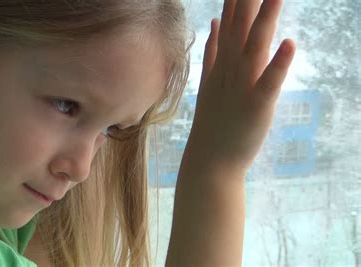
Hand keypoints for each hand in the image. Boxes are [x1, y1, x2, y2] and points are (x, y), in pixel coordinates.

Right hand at [188, 0, 295, 171]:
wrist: (209, 160)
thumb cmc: (213, 123)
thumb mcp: (209, 82)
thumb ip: (212, 52)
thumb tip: (215, 23)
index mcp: (221, 65)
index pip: (229, 24)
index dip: (235, 1)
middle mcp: (230, 71)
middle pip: (239, 29)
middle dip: (246, 1)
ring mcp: (242, 88)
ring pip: (254, 48)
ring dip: (265, 20)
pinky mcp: (257, 106)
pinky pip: (268, 83)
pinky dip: (279, 64)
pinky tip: (289, 43)